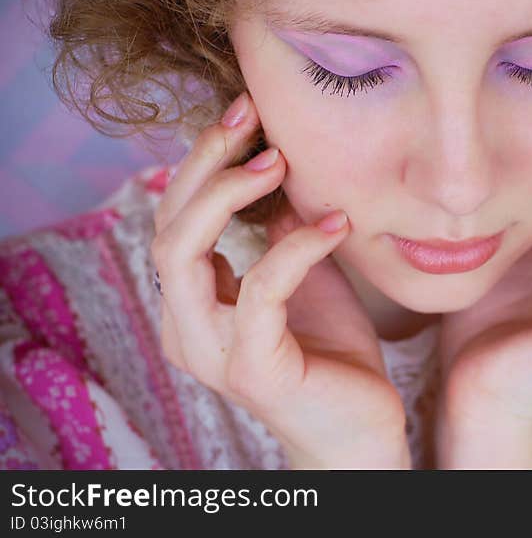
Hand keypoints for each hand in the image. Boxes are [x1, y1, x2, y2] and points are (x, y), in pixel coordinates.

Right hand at [150, 91, 410, 468]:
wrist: (358, 426)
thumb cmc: (329, 350)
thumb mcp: (302, 275)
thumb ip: (278, 230)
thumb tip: (274, 167)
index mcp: (192, 301)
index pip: (175, 217)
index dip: (202, 160)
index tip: (244, 111)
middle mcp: (186, 325)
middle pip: (167, 227)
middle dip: (203, 163)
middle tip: (248, 116)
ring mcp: (212, 351)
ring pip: (182, 256)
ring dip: (226, 196)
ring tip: (279, 160)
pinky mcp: (251, 369)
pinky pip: (261, 291)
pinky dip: (295, 248)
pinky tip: (336, 224)